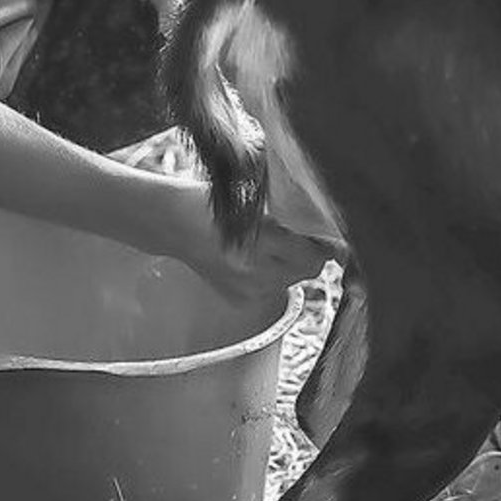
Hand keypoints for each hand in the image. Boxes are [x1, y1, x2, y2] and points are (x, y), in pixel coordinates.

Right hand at [149, 176, 331, 296]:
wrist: (170, 223)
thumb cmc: (210, 203)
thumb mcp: (253, 199)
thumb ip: (290, 215)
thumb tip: (329, 231)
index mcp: (258, 241)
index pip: (314, 254)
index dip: (321, 241)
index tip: (318, 228)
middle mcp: (254, 273)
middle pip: (308, 270)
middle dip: (308, 252)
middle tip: (294, 233)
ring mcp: (246, 291)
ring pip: (293, 280)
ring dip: (290, 263)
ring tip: (268, 243)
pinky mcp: (239, 300)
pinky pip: (273, 288)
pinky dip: (271, 274)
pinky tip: (252, 257)